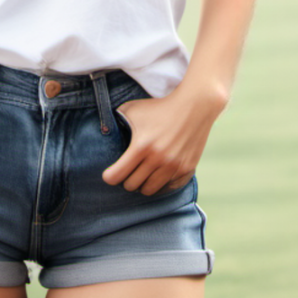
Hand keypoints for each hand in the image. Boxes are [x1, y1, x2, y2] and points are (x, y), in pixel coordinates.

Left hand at [102, 79, 226, 195]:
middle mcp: (158, 159)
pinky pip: (168, 188)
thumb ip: (115, 121)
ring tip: (142, 173)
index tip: (110, 174)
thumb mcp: (132, 109)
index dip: (110, 176)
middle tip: (128, 170)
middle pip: (132, 186)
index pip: (117, 176)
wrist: (194, 106)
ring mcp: (174, 166)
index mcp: (141, 146)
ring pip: (149, 190)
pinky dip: (161, 184)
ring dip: (143, 184)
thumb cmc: (159, 108)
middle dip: (126, 179)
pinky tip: (158, 174)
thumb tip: (104, 132)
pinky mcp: (187, 169)